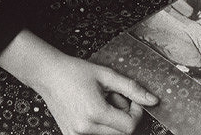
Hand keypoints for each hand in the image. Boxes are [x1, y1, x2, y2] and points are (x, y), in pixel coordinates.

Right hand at [36, 55, 156, 134]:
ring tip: (101, 102)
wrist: (48, 74)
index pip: (129, 127)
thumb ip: (131, 88)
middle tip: (113, 97)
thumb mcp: (106, 74)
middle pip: (121, 133)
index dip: (136, 113)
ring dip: (112, 122)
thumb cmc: (75, 71)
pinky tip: (91, 110)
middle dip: (124, 116)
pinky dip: (100, 125)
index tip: (131, 99)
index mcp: (95, 112)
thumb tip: (153, 101)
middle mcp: (85, 129)